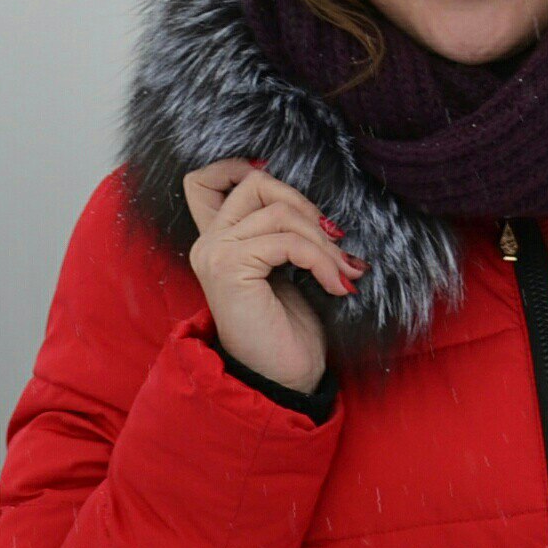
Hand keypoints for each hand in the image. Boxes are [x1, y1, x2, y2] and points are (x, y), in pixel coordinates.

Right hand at [181, 157, 367, 396]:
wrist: (283, 381)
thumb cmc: (289, 329)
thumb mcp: (287, 268)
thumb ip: (283, 232)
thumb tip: (316, 202)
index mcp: (218, 240)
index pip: (203, 179)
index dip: (241, 166)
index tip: (291, 196)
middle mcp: (208, 243)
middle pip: (255, 182)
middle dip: (304, 205)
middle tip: (335, 242)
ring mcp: (214, 254)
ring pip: (279, 213)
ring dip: (323, 242)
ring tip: (344, 271)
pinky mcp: (230, 269)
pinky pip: (288, 242)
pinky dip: (321, 260)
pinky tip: (337, 285)